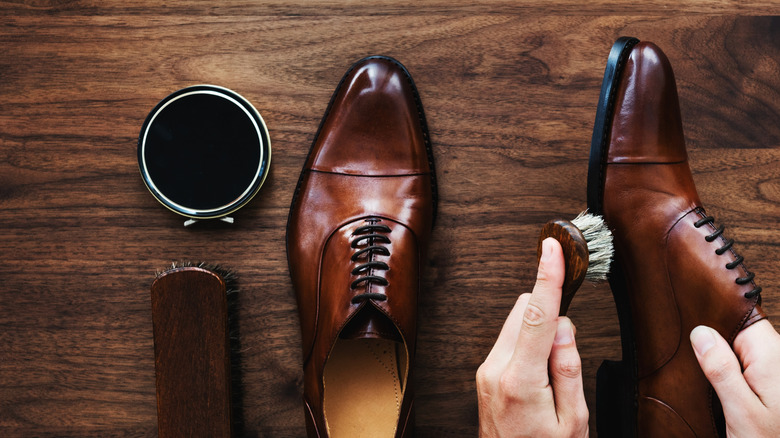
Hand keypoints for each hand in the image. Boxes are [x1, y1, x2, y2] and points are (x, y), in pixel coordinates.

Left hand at [476, 238, 588, 437]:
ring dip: (539, 330)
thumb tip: (564, 326)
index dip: (548, 277)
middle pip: (524, 311)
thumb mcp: (573, 420)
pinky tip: (540, 375)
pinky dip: (528, 343)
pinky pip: (509, 340)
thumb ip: (569, 369)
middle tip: (568, 349)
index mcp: (521, 381)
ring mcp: (486, 370)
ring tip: (552, 375)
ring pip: (516, 323)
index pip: (538, 316)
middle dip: (550, 313)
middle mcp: (496, 370)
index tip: (552, 248)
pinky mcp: (484, 373)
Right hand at [691, 319, 779, 436]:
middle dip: (718, 348)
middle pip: (742, 335)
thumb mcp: (741, 412)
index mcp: (774, 357)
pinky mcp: (775, 387)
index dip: (715, 324)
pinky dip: (735, 379)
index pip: (741, 319)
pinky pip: (750, 370)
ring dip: (726, 367)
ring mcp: (778, 373)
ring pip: (745, 353)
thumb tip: (701, 334)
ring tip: (720, 392)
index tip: (693, 338)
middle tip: (704, 374)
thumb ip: (721, 370)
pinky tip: (727, 395)